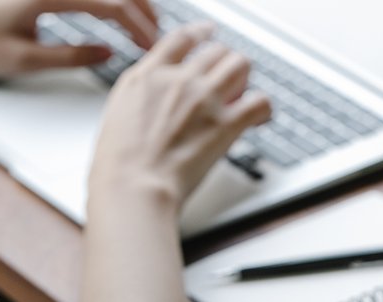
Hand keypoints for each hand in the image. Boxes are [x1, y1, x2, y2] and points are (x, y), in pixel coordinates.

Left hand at [0, 0, 157, 78]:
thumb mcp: (22, 60)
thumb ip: (69, 57)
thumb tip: (106, 53)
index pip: (110, 5)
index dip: (138, 26)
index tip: (151, 46)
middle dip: (142, 10)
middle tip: (156, 36)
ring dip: (129, 0)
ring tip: (143, 24)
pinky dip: (109, 1)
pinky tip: (117, 13)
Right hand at [88, 24, 271, 214]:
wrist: (133, 186)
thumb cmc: (120, 165)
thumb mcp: (119, 114)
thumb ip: (144, 98)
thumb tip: (158, 100)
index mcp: (147, 76)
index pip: (180, 39)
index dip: (200, 34)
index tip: (208, 34)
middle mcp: (178, 80)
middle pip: (216, 51)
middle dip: (224, 65)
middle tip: (228, 82)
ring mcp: (204, 99)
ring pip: (240, 64)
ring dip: (245, 79)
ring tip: (241, 97)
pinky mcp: (226, 124)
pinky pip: (260, 102)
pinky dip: (263, 108)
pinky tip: (258, 119)